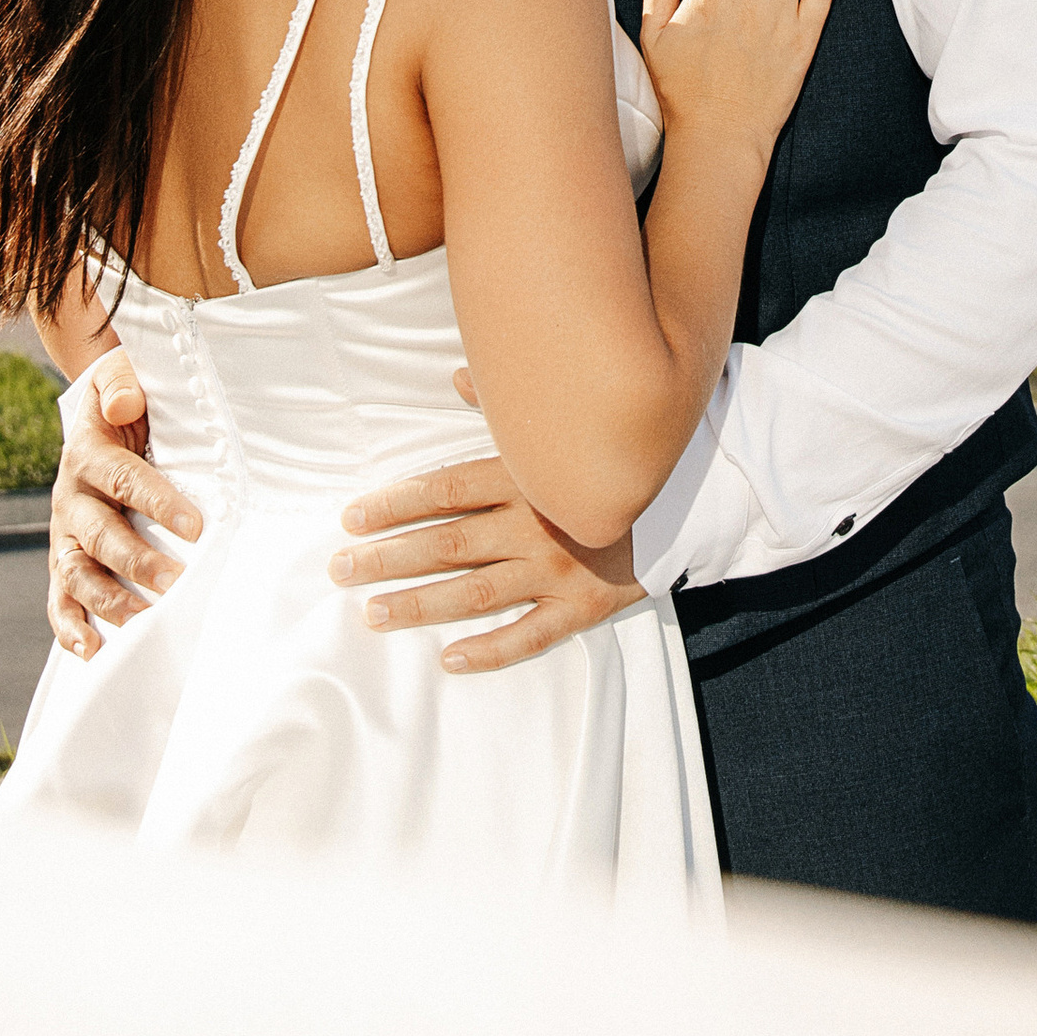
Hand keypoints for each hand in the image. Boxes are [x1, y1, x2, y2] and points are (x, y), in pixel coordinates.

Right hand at [46, 348, 203, 658]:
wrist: (100, 413)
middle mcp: (70, 497)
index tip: (196, 526)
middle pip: (101, 535)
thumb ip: (122, 386)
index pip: (124, 479)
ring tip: (144, 620)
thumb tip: (126, 402)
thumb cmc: (126, 399)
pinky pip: (59, 598)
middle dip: (138, 561)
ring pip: (78, 573)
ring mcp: (64, 534)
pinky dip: (69, 627)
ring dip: (110, 600)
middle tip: (177, 582)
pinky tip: (90, 650)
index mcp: (88, 454)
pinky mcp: (64, 560)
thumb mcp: (121, 377)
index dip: (158, 502)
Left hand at [331, 377, 642, 671]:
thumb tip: (461, 377)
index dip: (397, 503)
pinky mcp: (584, 607)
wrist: (695, 495)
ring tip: (372, 614)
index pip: (447, 490)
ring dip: (420, 604)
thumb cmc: (618, 456)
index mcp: (527, 478)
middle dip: (390, 557)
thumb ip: (508, 406)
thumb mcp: (567, 425)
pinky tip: (449, 658)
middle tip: (341, 569)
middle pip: (448, 543)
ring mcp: (558, 570)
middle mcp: (536, 525)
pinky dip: (489, 649)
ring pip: (475, 593)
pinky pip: (530, 634)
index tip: (353, 517)